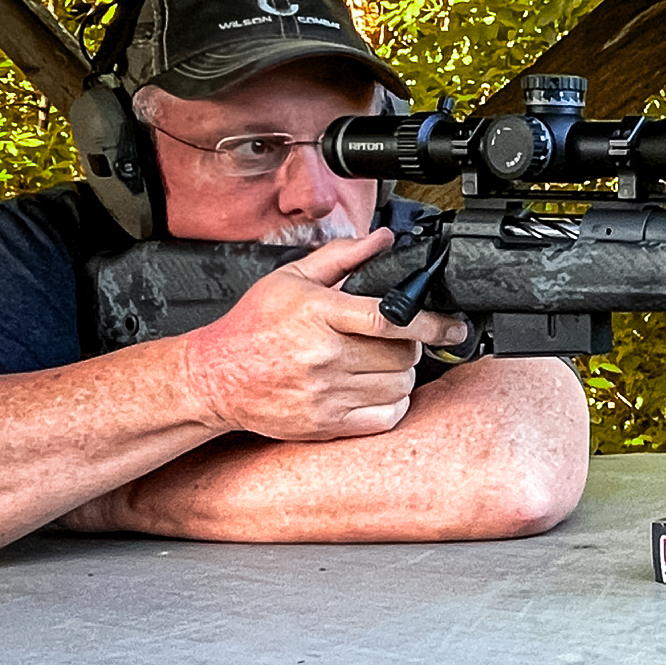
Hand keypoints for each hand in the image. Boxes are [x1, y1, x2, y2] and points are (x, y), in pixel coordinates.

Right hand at [181, 228, 467, 439]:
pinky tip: (377, 389)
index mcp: (319, 315)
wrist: (214, 378)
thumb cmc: (252, 327)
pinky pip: (387, 417)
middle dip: (411, 346)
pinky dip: (393, 404)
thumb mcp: (291, 280)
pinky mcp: (328, 424)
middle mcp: (324, 356)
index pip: (390, 319)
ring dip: (402, 374)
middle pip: (402, 355)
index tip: (451, 325)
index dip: (430, 322)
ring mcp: (327, 394)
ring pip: (400, 386)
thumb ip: (343, 257)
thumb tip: (383, 239)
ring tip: (381, 363)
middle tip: (397, 340)